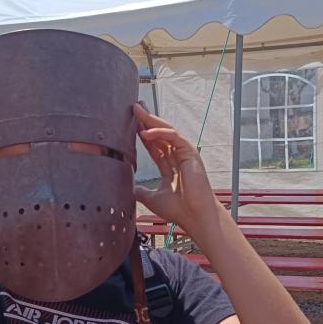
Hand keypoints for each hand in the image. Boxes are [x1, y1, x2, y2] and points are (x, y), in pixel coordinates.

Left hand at [134, 103, 221, 237]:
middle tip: (134, 107)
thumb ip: (141, 191)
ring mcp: (184, 153)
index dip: (142, 133)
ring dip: (151, 120)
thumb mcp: (152, 198)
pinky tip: (145, 132)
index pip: (153, 145)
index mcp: (169, 165)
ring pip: (166, 131)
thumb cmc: (178, 209)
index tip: (130, 123)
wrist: (193, 216)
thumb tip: (129, 189)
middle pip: (159, 133)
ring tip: (138, 111)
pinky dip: (159, 132)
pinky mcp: (190, 152)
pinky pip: (173, 137)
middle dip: (146, 120)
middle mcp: (177, 157)